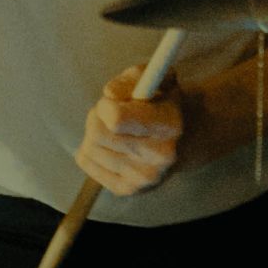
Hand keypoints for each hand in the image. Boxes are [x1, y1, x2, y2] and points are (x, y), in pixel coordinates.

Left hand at [75, 67, 198, 196]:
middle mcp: (159, 156)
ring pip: (89, 148)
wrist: (181, 138)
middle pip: (97, 134)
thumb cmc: (160, 101)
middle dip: (96, 117)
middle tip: (109, 113)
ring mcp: (144, 178)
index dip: (105, 106)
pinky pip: (86, 163)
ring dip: (93, 133)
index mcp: (168, 125)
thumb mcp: (152, 78)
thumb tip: (110, 95)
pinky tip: (109, 145)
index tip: (111, 102)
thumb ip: (130, 79)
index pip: (116, 120)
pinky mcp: (128, 189)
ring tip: (112, 129)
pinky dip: (90, 150)